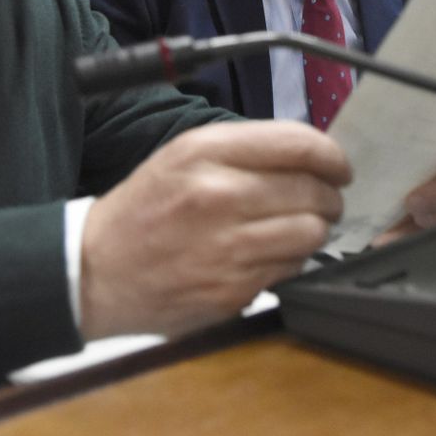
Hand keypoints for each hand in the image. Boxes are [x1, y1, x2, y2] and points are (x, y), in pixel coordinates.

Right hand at [80, 120, 350, 339]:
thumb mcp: (183, 156)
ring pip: (311, 233)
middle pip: (312, 190)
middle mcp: (218, 195)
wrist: (96, 270)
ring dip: (315, 230)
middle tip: (326, 199)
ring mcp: (227, 248)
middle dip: (329, 195)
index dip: (331, 155)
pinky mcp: (232, 290)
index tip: (339, 166)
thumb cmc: (145, 209)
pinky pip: (290, 269)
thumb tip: (309, 155)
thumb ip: (244, 149)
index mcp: (205, 153)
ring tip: (299, 226)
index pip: (298, 145)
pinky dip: (291, 261)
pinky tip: (271, 254)